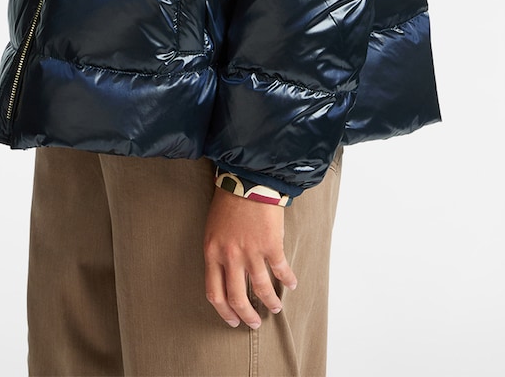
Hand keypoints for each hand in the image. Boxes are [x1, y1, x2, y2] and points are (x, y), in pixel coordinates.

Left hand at [203, 187, 297, 328]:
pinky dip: (287, 280)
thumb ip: (217, 253)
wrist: (247, 180)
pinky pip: (281, 270)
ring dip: (269, 302)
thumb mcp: (212, 230)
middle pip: (237, 297)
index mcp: (213, 253)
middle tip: (254, 323)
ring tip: (275, 308)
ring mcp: (251, 252)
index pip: (214, 293)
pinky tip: (291, 284)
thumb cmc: (227, 202)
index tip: (232, 320)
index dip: (224, 311)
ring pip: (261, 289)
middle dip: (246, 315)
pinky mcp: (271, 245)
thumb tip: (225, 274)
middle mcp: (230, 257)